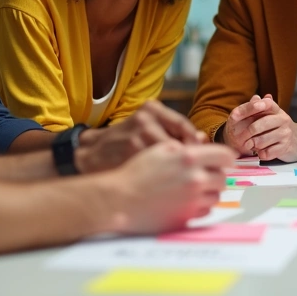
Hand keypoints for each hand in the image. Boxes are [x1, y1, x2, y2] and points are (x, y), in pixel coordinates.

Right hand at [76, 101, 207, 173]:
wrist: (92, 153)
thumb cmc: (125, 142)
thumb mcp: (149, 129)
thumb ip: (175, 132)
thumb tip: (203, 139)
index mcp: (152, 109)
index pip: (184, 126)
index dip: (197, 145)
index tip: (204, 159)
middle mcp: (145, 119)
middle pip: (181, 142)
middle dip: (190, 160)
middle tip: (197, 173)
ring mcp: (138, 136)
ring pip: (171, 157)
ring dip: (180, 171)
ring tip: (183, 181)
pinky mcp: (132, 155)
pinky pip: (159, 169)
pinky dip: (168, 178)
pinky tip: (169, 186)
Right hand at [102, 141, 234, 234]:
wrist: (119, 200)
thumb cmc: (137, 172)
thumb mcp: (160, 149)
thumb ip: (185, 146)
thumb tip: (204, 145)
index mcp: (190, 158)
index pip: (225, 156)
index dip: (226, 157)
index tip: (225, 160)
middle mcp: (195, 179)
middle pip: (222, 178)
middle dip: (216, 175)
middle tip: (205, 174)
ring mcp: (192, 201)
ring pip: (215, 196)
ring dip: (208, 192)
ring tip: (192, 188)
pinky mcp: (187, 218)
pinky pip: (204, 211)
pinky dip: (200, 206)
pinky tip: (186, 201)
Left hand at [222, 95, 296, 161]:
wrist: (295, 140)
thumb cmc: (273, 126)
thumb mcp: (265, 115)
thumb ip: (257, 106)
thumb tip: (255, 97)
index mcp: (276, 109)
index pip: (266, 104)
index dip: (253, 107)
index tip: (236, 114)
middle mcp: (283, 119)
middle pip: (260, 125)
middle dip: (247, 133)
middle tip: (241, 138)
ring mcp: (285, 134)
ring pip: (261, 141)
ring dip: (253, 145)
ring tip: (251, 145)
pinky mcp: (285, 147)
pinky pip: (267, 153)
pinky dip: (260, 154)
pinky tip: (260, 151)